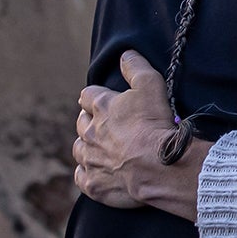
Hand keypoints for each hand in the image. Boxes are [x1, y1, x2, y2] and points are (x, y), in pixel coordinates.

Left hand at [74, 50, 207, 221]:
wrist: (157, 165)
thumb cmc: (155, 123)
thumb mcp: (151, 85)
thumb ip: (136, 67)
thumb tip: (125, 54)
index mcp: (101, 107)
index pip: (88, 96)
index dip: (95, 96)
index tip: (103, 99)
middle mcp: (88, 132)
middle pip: (81, 122)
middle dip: (89, 120)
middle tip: (105, 123)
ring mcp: (89, 159)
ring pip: (78, 149)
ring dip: (87, 146)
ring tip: (101, 147)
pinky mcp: (92, 183)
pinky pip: (81, 176)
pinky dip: (87, 172)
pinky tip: (97, 170)